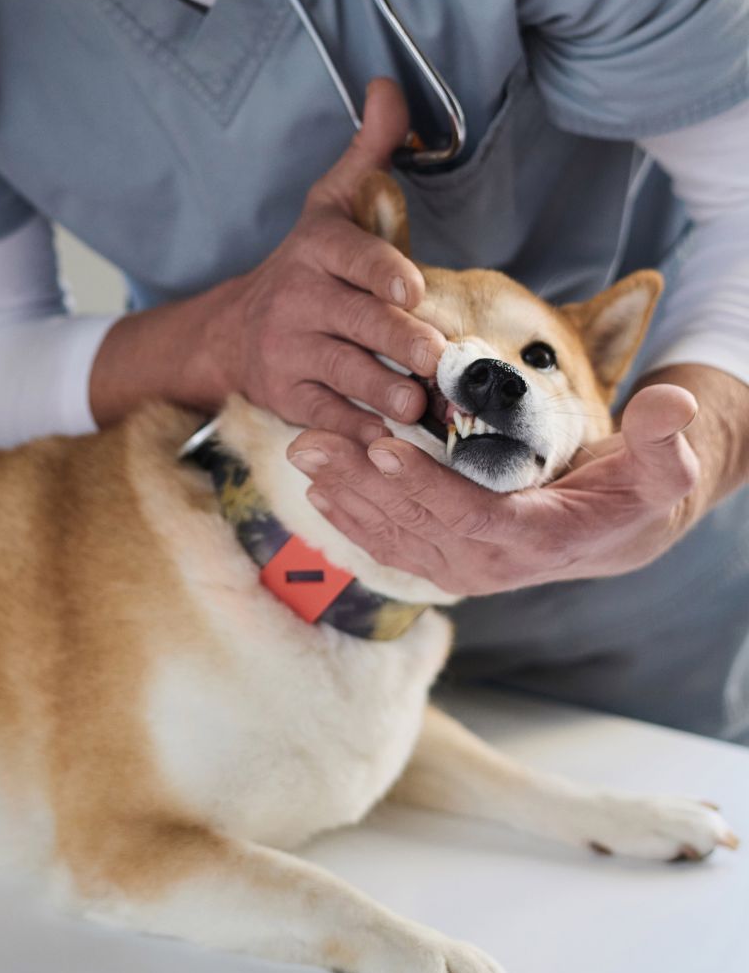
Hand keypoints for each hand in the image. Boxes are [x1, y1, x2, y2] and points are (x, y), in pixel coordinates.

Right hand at [202, 78, 445, 443]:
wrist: (233, 330)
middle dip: (398, 341)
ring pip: (344, 372)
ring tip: (418, 402)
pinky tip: (387, 437)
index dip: (380, 272)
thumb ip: (369, 150)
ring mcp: (290, 351)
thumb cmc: (308, 266)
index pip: (349, 257)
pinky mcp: (287, 397)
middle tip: (436, 358)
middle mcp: (298, 300)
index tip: (411, 288)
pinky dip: (357, 430)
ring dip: (384, 390)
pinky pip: (326, 416)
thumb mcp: (333, 204)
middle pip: (356, 321)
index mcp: (316, 250)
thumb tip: (389, 86)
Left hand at [287, 382, 701, 592]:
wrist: (618, 534)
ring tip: (304, 451)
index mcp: (535, 539)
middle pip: (414, 523)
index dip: (424, 484)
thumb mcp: (663, 466)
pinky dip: (352, 515)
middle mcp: (490, 564)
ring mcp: (463, 568)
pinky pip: (390, 543)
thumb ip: (663, 438)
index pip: (469, 515)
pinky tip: (319, 486)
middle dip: (360, 480)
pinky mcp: (445, 561)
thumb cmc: (637, 492)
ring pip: (392, 533)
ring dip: (343, 493)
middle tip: (313, 440)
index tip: (382, 446)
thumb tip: (668, 404)